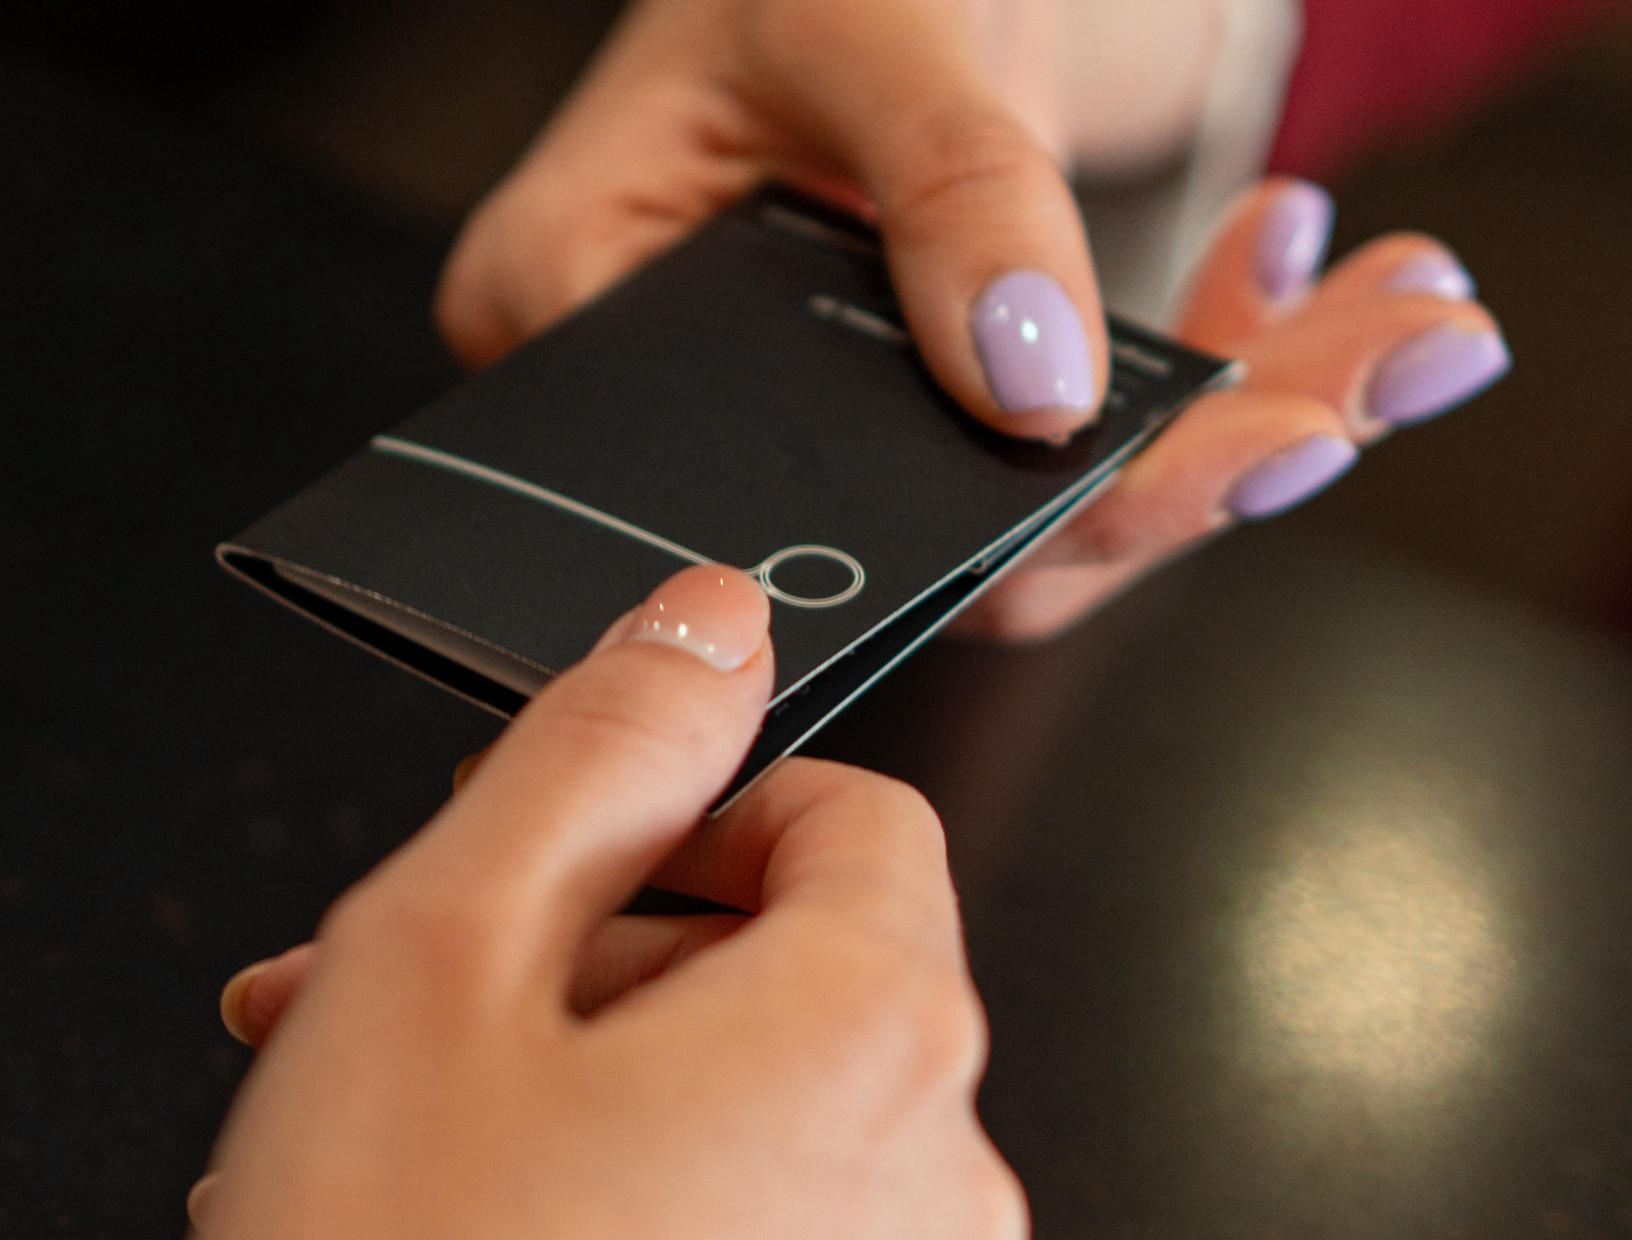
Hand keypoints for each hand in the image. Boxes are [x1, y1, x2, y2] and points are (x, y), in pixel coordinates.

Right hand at [189, 566, 1021, 1238]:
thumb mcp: (451, 954)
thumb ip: (601, 747)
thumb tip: (709, 613)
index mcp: (870, 1031)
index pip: (853, 812)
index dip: (699, 802)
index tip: (576, 847)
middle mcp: (929, 1179)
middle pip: (783, 966)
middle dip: (580, 953)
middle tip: (401, 994)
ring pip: (739, 1107)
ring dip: (568, 1080)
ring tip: (391, 1128)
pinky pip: (745, 1227)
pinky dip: (617, 1195)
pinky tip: (463, 1226)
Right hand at [431, 0, 1509, 640]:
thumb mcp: (870, 14)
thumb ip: (947, 189)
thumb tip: (1034, 384)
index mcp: (582, 306)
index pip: (777, 494)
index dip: (993, 522)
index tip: (1192, 466)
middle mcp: (688, 404)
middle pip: (928, 533)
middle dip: (1167, 474)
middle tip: (1342, 399)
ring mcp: (811, 418)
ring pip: (1025, 515)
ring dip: (1231, 425)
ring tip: (1397, 329)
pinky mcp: (916, 408)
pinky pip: (1069, 453)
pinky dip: (1217, 372)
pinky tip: (1306, 267)